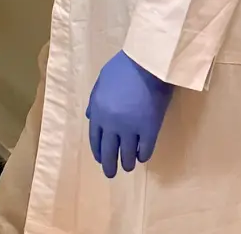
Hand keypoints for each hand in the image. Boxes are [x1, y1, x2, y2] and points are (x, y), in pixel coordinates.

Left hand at [86, 51, 173, 177]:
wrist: (145, 65)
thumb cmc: (122, 69)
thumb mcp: (101, 82)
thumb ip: (95, 101)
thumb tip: (90, 117)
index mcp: (98, 111)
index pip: (95, 137)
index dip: (97, 150)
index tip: (100, 159)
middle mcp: (111, 124)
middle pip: (109, 151)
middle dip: (109, 165)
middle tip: (111, 174)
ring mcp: (131, 129)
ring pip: (127, 154)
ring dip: (126, 163)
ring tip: (128, 166)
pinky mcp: (150, 131)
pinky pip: (145, 150)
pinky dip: (142, 155)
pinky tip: (142, 157)